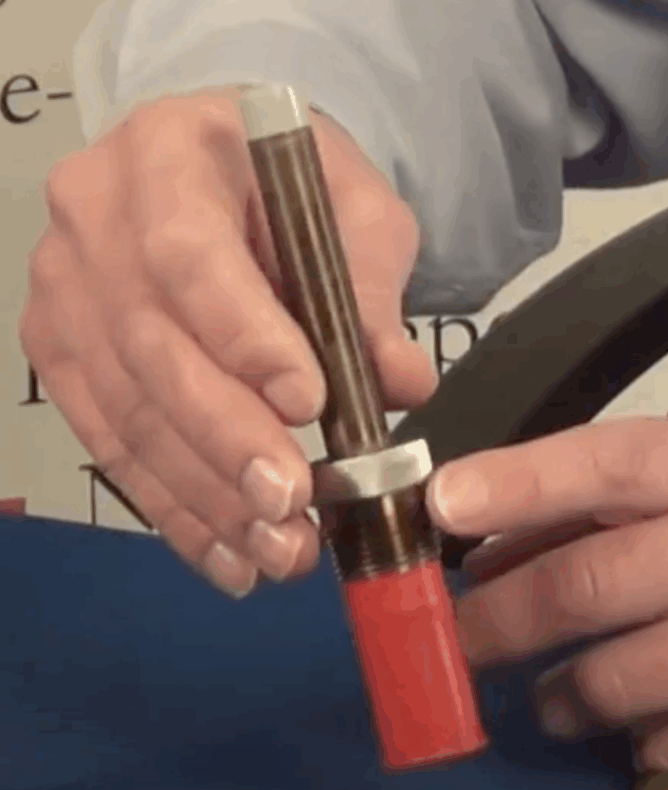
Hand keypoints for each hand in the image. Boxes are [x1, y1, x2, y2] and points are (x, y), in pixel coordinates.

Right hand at [19, 88, 434, 596]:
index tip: (308, 403)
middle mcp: (95, 219)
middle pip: (151, 345)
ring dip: (206, 494)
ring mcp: (66, 291)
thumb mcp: (356, 212)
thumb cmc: (296, 185)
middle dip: (227, 437)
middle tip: (292, 501)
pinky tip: (229, 554)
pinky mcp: (62, 354)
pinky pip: (112, 442)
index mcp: (168, 154)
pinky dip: (174, 508)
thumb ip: (375, 292)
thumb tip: (402, 385)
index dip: (244, 337)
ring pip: (128, 409)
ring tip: (277, 548)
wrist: (224, 174)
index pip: (192, 255)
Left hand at [428, 410, 667, 780]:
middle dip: (500, 620)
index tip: (440, 500)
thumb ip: (625, 491)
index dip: (516, 482)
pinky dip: (638, 744)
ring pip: (624, 683)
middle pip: (592, 589)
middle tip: (454, 639)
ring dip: (560, 694)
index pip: (607, 465)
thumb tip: (501, 536)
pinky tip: (636, 726)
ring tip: (547, 692)